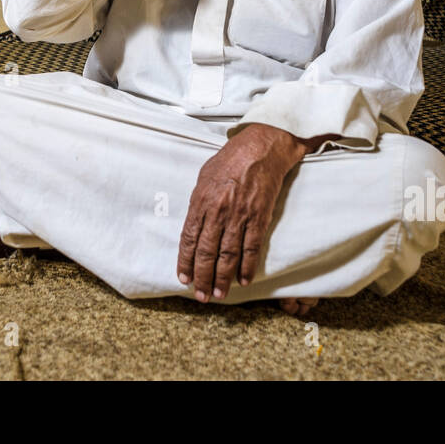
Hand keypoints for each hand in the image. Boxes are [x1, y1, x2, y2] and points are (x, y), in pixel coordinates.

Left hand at [176, 123, 308, 301]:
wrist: (261, 148)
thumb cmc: (231, 160)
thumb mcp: (204, 177)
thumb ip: (199, 203)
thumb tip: (194, 224)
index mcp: (201, 201)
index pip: (188, 239)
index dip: (185, 262)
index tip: (183, 278)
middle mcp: (218, 211)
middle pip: (207, 252)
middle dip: (202, 276)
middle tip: (200, 295)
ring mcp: (239, 216)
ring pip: (228, 255)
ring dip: (223, 277)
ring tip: (219, 293)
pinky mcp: (259, 217)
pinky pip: (252, 247)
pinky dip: (247, 266)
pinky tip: (244, 280)